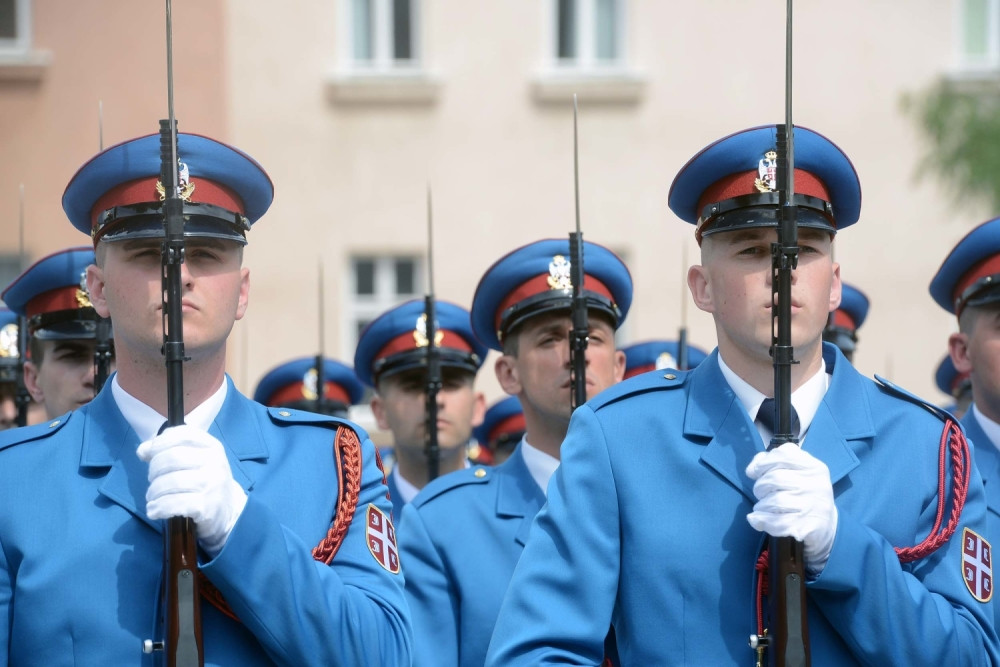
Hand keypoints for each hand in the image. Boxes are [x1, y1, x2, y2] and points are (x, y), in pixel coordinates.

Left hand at [137, 424, 247, 556]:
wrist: (228, 511)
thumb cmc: (205, 481)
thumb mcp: (194, 460)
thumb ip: (168, 450)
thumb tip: (142, 450)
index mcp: (212, 447)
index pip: (183, 435)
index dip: (160, 442)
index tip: (149, 453)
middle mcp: (215, 462)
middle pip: (171, 458)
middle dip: (153, 470)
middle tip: (153, 480)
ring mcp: (212, 484)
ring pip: (169, 482)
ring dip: (153, 492)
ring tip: (153, 497)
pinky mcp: (206, 507)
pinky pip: (172, 504)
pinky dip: (158, 507)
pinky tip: (155, 510)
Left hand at [745, 443, 837, 574]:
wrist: (824, 524)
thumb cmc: (802, 491)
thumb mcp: (794, 471)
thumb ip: (770, 461)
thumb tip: (751, 470)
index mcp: (813, 467)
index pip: (783, 454)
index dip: (764, 463)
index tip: (760, 472)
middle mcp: (815, 484)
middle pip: (774, 478)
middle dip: (760, 486)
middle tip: (762, 493)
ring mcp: (811, 506)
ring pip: (773, 501)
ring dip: (761, 505)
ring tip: (764, 507)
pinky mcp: (804, 526)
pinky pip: (774, 522)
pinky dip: (760, 520)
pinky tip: (758, 519)